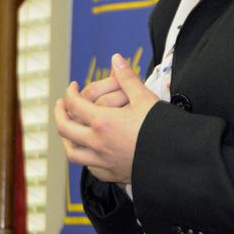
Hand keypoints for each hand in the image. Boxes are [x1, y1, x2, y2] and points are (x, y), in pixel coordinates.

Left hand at [54, 53, 158, 182]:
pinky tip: (90, 152)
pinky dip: (85, 157)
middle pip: (65, 129)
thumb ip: (127, 77)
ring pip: (72, 152)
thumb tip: (115, 58)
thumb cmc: (160, 126)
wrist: (174, 157)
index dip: (70, 92)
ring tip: (68, 130)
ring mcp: (103, 161)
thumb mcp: (144, 97)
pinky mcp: (112, 174)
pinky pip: (89, 168)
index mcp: (103, 122)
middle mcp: (98, 143)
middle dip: (59, 114)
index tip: (73, 86)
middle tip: (61, 105)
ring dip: (66, 139)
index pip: (74, 105)